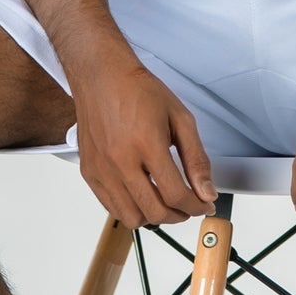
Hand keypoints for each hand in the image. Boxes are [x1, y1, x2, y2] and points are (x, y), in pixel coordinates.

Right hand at [69, 45, 214, 228]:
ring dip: (154, 217)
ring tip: (166, 203)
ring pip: (130, 217)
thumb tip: (206, 190)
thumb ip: (196, 158)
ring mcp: (101, 170)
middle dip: (179, 215)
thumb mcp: (180, 118)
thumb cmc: (138, 91)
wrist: (102, 77)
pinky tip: (143, 195)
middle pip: (154, 212)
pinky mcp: (89, 173)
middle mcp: (120, 161)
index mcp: (146, 144)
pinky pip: (111, 207)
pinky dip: (131, 209)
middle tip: (189, 206)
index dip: (197, 206)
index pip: (176, 194)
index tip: (204, 203)